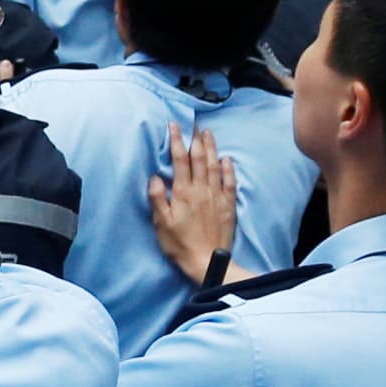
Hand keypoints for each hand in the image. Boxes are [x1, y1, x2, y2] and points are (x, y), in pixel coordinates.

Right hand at [148, 123, 241, 283]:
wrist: (208, 262)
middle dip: (195, 139)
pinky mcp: (228, 206)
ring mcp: (217, 197)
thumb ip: (158, 198)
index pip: (180, 161)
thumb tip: (155, 177)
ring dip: (211, 148)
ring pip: (215, 166)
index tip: (174, 126)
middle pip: (199, 159)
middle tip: (193, 124)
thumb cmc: (180, 245)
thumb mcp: (162, 224)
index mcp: (183, 193)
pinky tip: (227, 159)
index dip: (176, 141)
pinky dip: (228, 168)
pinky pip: (230, 182)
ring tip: (208, 133)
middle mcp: (201, 190)